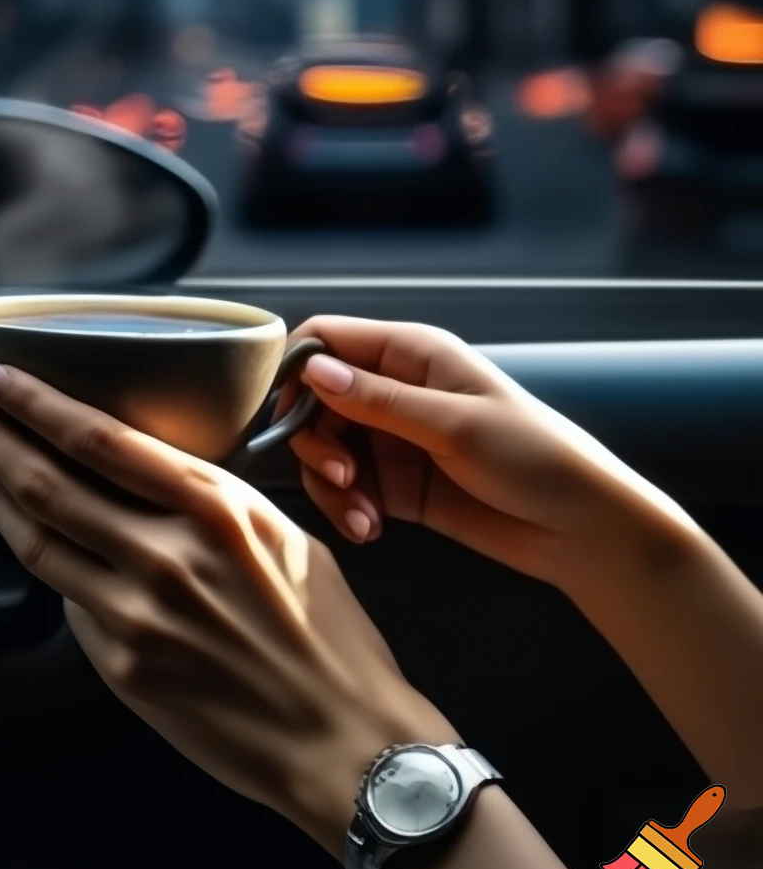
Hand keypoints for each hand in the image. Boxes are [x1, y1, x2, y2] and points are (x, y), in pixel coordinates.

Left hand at [0, 360, 456, 856]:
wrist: (341, 738)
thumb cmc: (330, 637)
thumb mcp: (285, 537)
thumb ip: (210, 505)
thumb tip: (145, 488)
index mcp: (216, 509)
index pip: (97, 438)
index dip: (31, 400)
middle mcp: (166, 555)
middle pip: (45, 481)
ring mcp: (135, 616)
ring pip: (38, 542)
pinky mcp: (122, 667)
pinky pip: (69, 607)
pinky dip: (51, 568)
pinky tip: (42, 550)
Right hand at [283, 316, 697, 590]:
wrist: (577, 527)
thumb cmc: (534, 457)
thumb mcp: (453, 424)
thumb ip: (378, 400)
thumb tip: (313, 370)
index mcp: (411, 355)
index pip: (328, 340)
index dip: (298, 372)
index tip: (291, 416)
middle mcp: (394, 392)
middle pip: (315, 402)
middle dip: (316, 442)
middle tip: (340, 476)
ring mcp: (392, 439)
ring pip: (325, 451)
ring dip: (331, 485)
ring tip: (362, 516)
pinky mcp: (394, 484)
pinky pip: (346, 490)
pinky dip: (347, 509)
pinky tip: (371, 529)